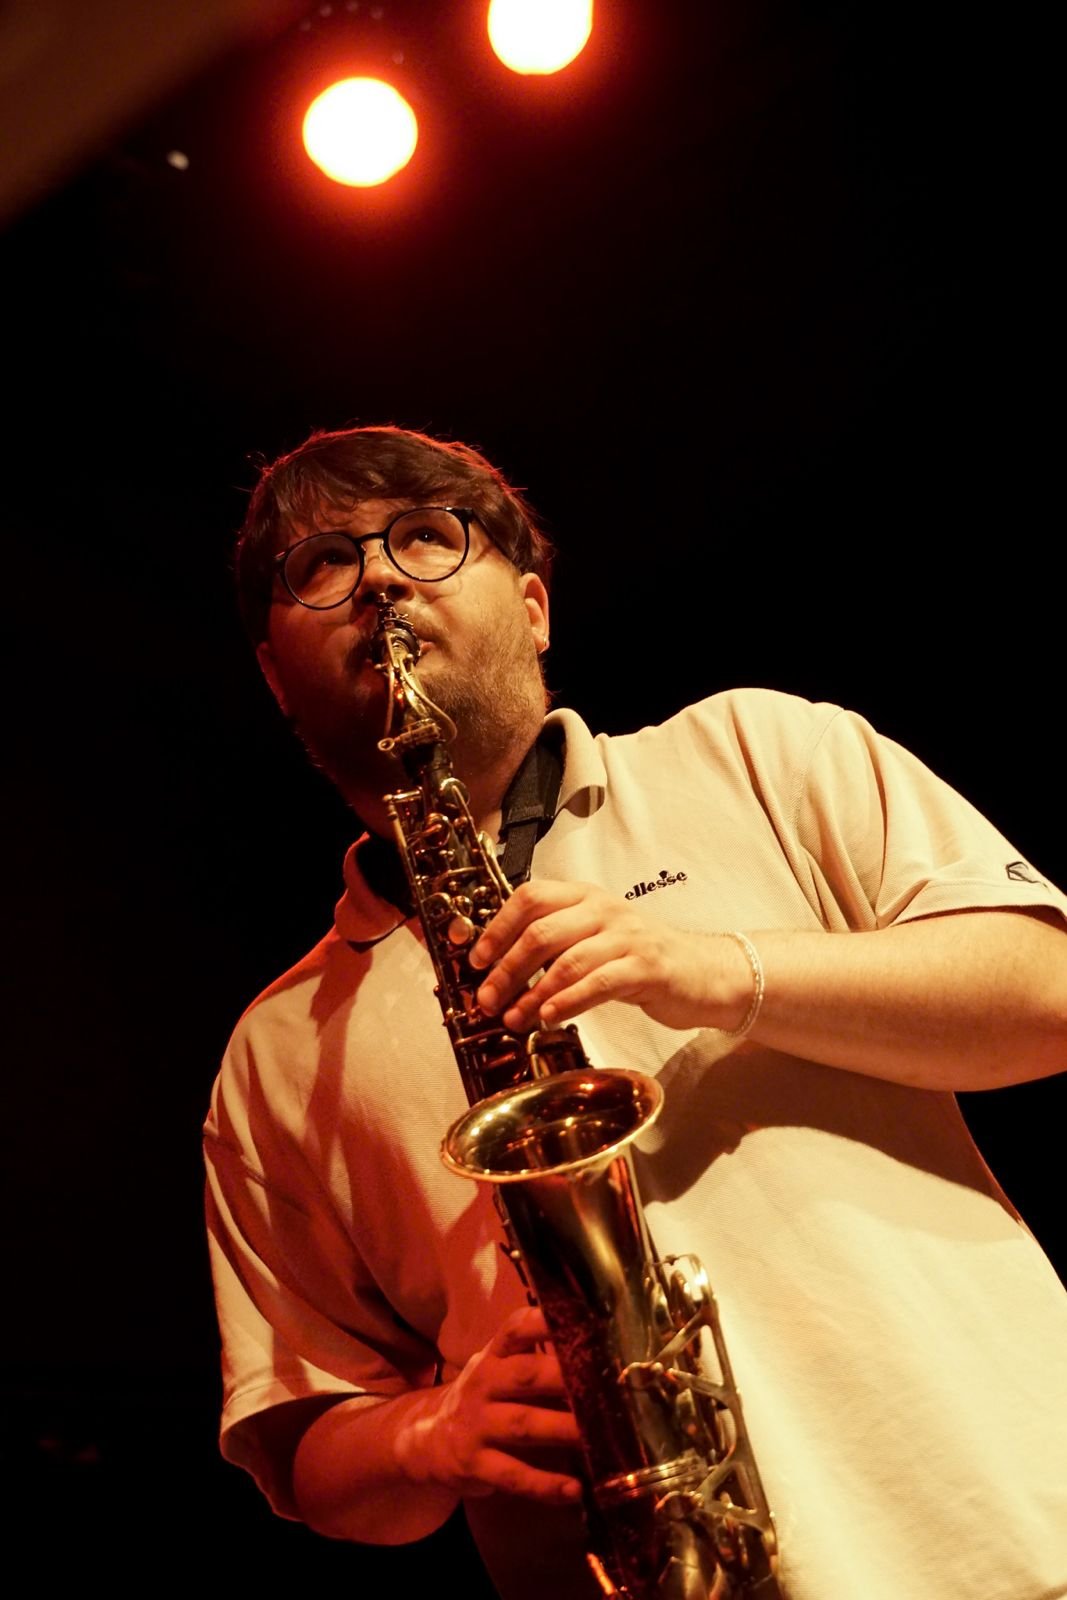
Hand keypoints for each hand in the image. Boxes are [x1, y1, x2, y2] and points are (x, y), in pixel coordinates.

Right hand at [395, 1305, 582, 1504]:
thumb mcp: (498, 1371)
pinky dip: (544, 1484)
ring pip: (523, 1424)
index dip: (545, 1323)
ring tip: (599, 1437)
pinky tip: (574, 1490)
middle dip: (564, 1378)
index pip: (516, 1330)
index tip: (580, 1320)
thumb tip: (598, 1359)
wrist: (425, 1439)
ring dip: (562, 1429)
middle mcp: (483, 1384)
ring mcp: (477, 1425)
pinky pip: (513, 1475)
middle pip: (526, 1375)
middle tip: (607, 1386)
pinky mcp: (474, 1464)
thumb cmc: (482, 1399)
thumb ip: (537, 1361)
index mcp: (493, 1356)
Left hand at [470, 879, 755, 1033]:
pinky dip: (566, 1001)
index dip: (497, 927)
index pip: (530, 897)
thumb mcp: (595, 939)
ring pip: (566, 960)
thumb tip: (500, 968)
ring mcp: (627, 936)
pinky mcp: (646, 967)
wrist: (705, 973)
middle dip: (506, 967)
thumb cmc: (641, 960)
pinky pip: (597, 982)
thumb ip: (556, 944)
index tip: (476, 960)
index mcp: (585, 897)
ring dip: (531, 992)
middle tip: (487, 997)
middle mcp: (604, 909)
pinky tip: (547, 1018)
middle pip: (541, 930)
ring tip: (512, 1017)